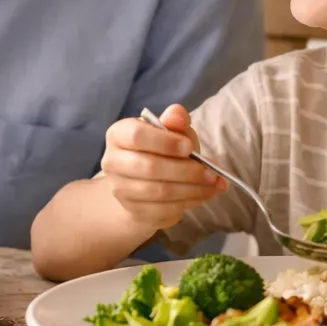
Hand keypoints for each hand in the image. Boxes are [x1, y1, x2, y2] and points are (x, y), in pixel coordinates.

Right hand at [100, 103, 225, 230]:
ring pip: (159, 191)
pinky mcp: (133, 210)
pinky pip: (164, 209)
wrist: (145, 183)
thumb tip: (176, 115)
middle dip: (186, 170)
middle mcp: (112, 162)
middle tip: (211, 172)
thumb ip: (175, 120)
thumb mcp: (172, 131)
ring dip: (192, 189)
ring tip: (213, 184)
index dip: (165, 142)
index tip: (189, 147)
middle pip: (149, 167)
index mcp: (118, 134)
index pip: (136, 136)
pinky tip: (204, 194)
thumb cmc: (161, 150)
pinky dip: (189, 202)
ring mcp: (120, 189)